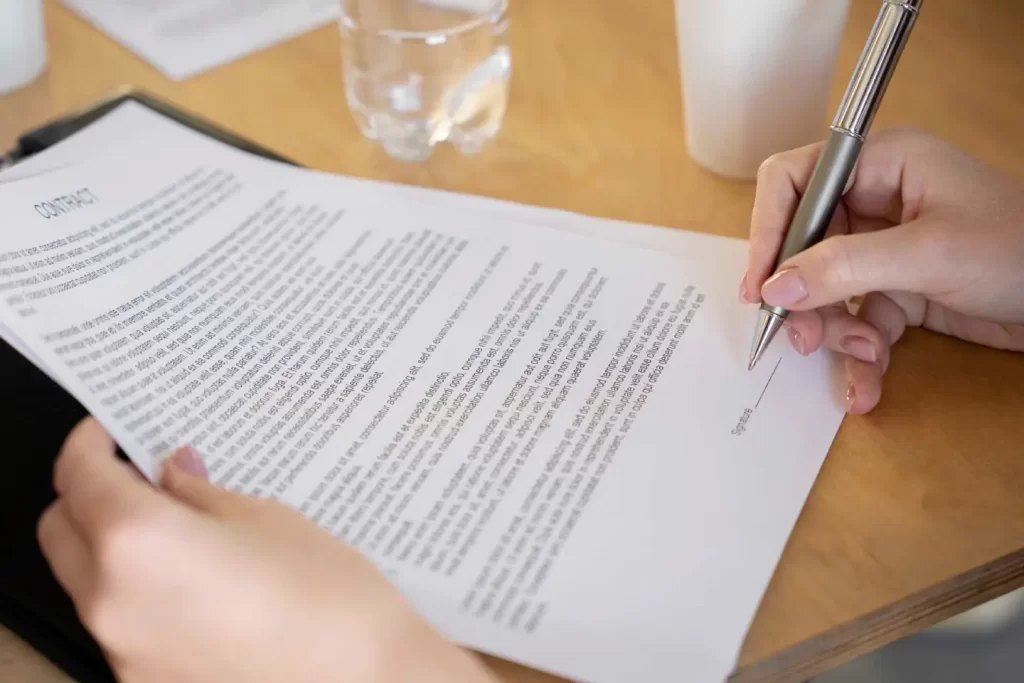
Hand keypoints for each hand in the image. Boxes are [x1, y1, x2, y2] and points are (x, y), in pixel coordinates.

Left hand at [37, 417, 496, 682]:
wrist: (368, 680)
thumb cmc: (331, 601)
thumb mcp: (268, 519)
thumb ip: (202, 495)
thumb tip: (172, 475)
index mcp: (141, 545)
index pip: (79, 478)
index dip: (87, 444)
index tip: (104, 432)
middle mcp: (115, 604)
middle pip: (61, 532)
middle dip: (88, 495)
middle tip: (137, 475)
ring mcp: (125, 653)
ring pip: (88, 580)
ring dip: (113, 546)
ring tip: (177, 526)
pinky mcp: (146, 681)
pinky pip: (122, 623)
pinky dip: (139, 591)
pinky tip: (194, 579)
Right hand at [741, 126, 1023, 412]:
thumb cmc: (1020, 251)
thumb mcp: (929, 254)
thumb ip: (845, 267)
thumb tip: (774, 288)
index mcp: (881, 165)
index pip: (793, 182)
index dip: (767, 231)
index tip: (760, 286)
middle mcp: (875, 200)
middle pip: (801, 245)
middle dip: (802, 296)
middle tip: (800, 337)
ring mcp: (885, 248)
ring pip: (824, 290)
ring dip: (833, 331)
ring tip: (865, 358)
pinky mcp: (899, 290)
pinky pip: (856, 320)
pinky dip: (859, 354)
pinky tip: (868, 384)